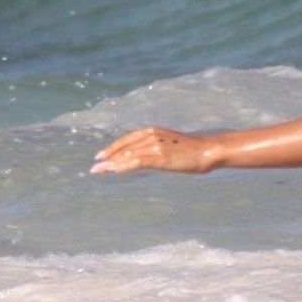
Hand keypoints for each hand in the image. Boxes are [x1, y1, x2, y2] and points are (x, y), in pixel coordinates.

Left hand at [91, 126, 215, 174]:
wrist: (207, 151)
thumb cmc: (192, 151)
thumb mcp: (171, 145)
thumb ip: (157, 148)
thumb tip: (146, 157)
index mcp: (153, 130)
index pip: (126, 139)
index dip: (112, 148)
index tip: (101, 157)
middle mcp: (151, 135)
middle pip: (124, 147)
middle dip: (107, 157)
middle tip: (94, 167)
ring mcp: (155, 145)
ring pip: (127, 155)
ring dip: (111, 164)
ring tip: (99, 171)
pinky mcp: (159, 157)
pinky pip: (136, 162)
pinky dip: (123, 166)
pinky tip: (114, 171)